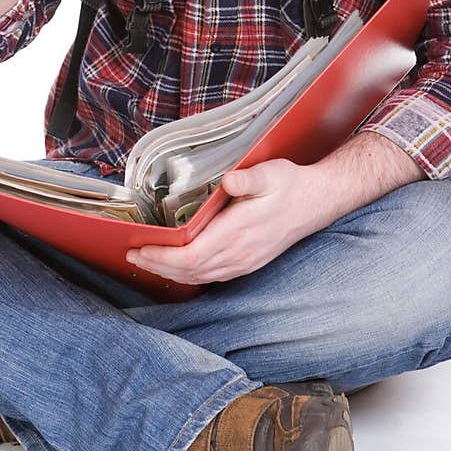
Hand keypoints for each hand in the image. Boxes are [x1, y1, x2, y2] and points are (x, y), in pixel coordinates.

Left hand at [126, 158, 313, 284]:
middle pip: (190, 271)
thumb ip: (248, 178)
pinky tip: (179, 268)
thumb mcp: (270, 173)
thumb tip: (228, 181)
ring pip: (200, 276)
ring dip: (171, 273)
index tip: (141, 248)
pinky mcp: (249, 263)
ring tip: (148, 262)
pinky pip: (213, 276)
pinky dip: (190, 275)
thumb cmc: (290, 185)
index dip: (163, 257)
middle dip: (158, 266)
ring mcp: (245, 261)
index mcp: (239, 232)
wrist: (317, 202)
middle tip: (133, 255)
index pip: (192, 255)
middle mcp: (240, 253)